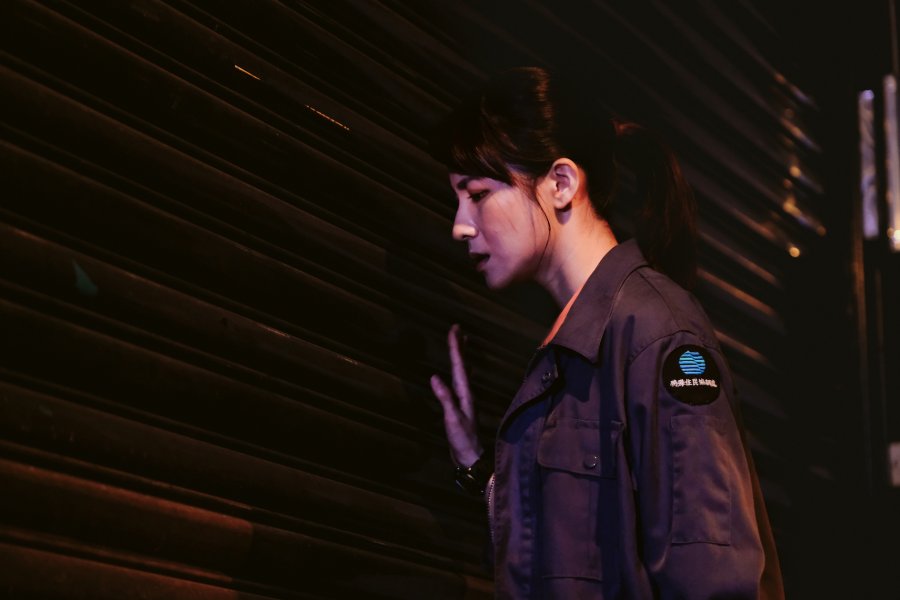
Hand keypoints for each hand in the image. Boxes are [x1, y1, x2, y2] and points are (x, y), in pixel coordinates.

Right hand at [430, 324, 483, 466]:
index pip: (459, 366)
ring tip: (461, 343)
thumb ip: (445, 398)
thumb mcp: (452, 419)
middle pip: (463, 365)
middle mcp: (466, 393)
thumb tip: (434, 377)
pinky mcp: (460, 405)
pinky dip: (459, 371)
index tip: (453, 330)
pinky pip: (460, 381)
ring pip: (463, 372)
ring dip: (461, 357)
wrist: (471, 457)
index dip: (455, 348)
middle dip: (459, 347)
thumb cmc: (462, 439)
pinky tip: (457, 372)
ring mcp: (464, 399)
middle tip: (457, 328)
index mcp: (465, 394)